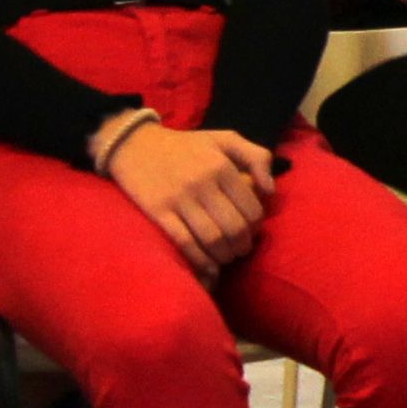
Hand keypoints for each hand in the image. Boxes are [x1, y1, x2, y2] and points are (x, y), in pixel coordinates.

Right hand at [109, 121, 278, 273]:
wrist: (135, 145)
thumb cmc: (186, 145)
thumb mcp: (225, 139)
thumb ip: (256, 157)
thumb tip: (270, 190)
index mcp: (222, 166)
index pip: (251, 207)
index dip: (256, 226)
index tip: (252, 230)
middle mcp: (203, 183)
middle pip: (234, 227)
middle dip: (243, 245)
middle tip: (242, 249)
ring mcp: (179, 199)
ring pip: (212, 238)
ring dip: (225, 255)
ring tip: (227, 257)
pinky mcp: (158, 212)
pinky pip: (184, 242)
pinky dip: (200, 260)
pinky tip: (208, 268)